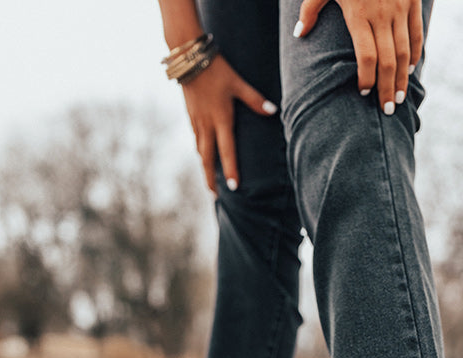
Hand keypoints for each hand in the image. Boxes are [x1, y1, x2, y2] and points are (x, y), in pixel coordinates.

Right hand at [181, 53, 277, 191]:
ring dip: (205, 167)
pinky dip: (200, 151)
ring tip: (210, 181)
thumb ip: (255, 100)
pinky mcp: (190, 115)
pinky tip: (203, 155)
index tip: (234, 188)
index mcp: (220, 119)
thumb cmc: (217, 69)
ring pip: (200, 150)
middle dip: (211, 179)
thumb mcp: (238, 83)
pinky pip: (195, 139)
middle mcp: (207, 124)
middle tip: (215, 196)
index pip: (227, 151)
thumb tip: (273, 111)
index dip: (231, 171)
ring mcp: (196, 121)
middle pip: (207, 159)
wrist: (188, 57)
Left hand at [294, 0, 422, 114]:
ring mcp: (400, 7)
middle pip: (388, 60)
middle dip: (386, 88)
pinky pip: (416, 34)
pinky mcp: (412, 1)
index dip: (367, 78)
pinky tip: (410, 71)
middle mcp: (382, 14)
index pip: (367, 56)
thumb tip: (298, 35)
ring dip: (402, 78)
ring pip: (406, 51)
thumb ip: (311, 9)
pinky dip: (416, 54)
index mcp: (359, 13)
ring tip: (397, 98)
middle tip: (386, 110)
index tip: (363, 94)